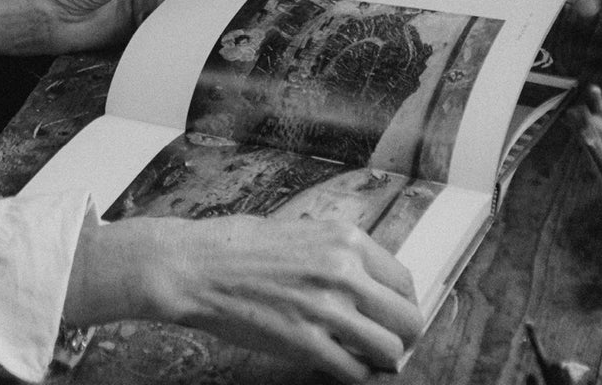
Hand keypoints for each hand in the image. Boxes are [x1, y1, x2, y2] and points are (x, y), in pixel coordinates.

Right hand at [65, 215, 423, 379]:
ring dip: (383, 359)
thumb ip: (340, 255)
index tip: (394, 316)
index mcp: (346, 239)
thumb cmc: (238, 247)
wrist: (195, 267)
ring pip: (389, 350)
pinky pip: (353, 371)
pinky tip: (341, 364)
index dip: (403, 304)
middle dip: (403, 336)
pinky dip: (354, 374)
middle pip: (407, 318)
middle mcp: (343, 270)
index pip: (404, 280)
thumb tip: (370, 283)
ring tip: (368, 358)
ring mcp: (326, 308)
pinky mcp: (305, 342)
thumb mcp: (302, 231)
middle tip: (392, 344)